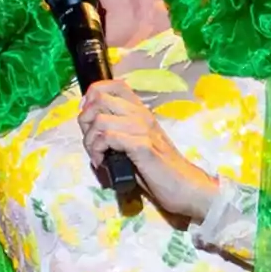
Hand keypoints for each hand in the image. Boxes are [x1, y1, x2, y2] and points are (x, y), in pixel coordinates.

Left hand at [78, 80, 218, 220]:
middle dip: (85, 120)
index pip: (114, 84)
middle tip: (91, 141)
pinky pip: (109, 137)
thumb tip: (90, 124)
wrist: (185, 187)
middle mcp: (141, 115)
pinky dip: (99, 151)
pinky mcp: (142, 146)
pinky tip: (103, 163)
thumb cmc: (159, 169)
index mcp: (141, 111)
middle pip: (99, 99)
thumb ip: (118, 130)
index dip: (93, 95)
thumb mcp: (136, 143)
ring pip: (100, 120)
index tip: (89, 117)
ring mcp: (143, 129)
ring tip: (98, 156)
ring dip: (91, 141)